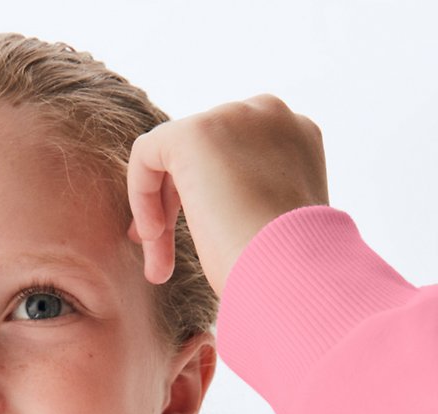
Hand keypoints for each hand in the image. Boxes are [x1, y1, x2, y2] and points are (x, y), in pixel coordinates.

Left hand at [126, 94, 329, 295]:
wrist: (294, 274)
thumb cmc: (287, 270)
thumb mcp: (275, 226)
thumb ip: (253, 203)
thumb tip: (220, 215)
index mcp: (297, 137)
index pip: (237, 155)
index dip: (208, 198)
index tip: (199, 245)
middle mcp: (270, 115)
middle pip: (204, 154)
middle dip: (177, 207)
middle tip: (162, 260)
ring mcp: (234, 117)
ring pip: (174, 160)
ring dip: (160, 214)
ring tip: (159, 269)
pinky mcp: (196, 133)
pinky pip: (147, 154)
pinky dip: (141, 195)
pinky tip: (152, 237)